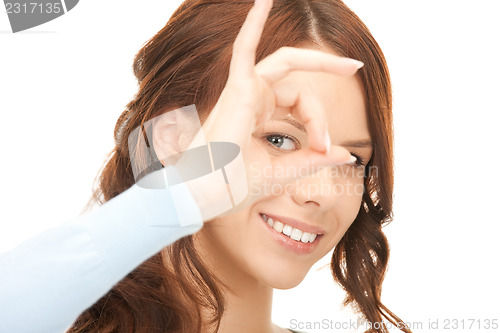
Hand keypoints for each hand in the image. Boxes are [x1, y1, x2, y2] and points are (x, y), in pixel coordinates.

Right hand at [173, 0, 363, 220]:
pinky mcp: (237, 91)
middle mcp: (250, 98)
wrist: (206, 198)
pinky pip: (243, 49)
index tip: (324, 148)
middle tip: (357, 68)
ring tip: (350, 65)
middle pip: (297, 83)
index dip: (319, 123)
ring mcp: (242, 91)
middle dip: (328, 73)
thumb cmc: (235, 186)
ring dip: (319, 62)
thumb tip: (347, 155)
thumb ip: (313, 160)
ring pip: (287, 64)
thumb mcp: (284, 172)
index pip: (298, 103)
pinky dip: (253, 24)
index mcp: (258, 115)